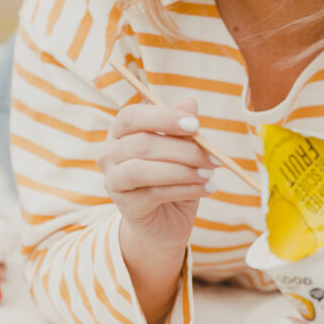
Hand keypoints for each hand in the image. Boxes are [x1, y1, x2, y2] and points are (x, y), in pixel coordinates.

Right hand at [98, 97, 214, 252]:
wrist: (166, 222)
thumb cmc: (173, 178)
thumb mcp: (182, 150)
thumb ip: (181, 127)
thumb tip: (190, 101)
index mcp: (120, 132)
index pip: (131, 116)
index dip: (162, 117)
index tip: (195, 125)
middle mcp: (109, 154)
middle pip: (141, 144)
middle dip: (182, 149)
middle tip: (213, 156)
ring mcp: (113, 181)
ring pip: (143, 170)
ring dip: (182, 170)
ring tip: (209, 173)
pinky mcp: (126, 206)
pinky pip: (154, 193)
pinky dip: (185, 189)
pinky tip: (206, 188)